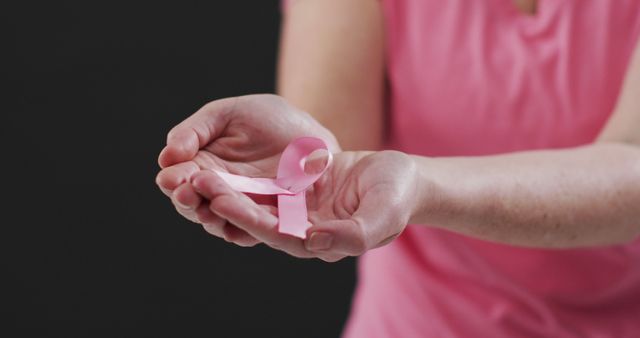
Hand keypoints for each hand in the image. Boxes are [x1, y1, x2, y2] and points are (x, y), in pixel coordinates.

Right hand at [156, 94, 339, 245]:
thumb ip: (195, 130)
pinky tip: (235, 228)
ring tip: (206, 211)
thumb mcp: (228, 114)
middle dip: (187, 200)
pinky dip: (243, 231)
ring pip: (218, 220)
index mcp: (202, 165)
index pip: (179, 177)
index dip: (173, 179)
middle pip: (193, 203)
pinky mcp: (267, 222)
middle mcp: (217, 191)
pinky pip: (251, 232)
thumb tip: (167, 155)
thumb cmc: (267, 119)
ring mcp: (242, 209)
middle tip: (185, 194)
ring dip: (210, 217)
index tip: (171, 178)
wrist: (311, 134)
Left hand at [189, 150, 420, 261]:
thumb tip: (314, 242)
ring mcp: (299, 211)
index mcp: (321, 242)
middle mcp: (303, 231)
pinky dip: (243, 177)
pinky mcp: (297, 191)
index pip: (278, 234)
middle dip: (228, 202)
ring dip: (228, 189)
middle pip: (258, 218)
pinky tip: (220, 163)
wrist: (400, 177)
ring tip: (199, 171)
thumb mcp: (384, 214)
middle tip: (197, 182)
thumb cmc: (397, 196)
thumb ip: (354, 234)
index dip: (249, 219)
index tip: (222, 202)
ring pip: (256, 202)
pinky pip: (265, 185)